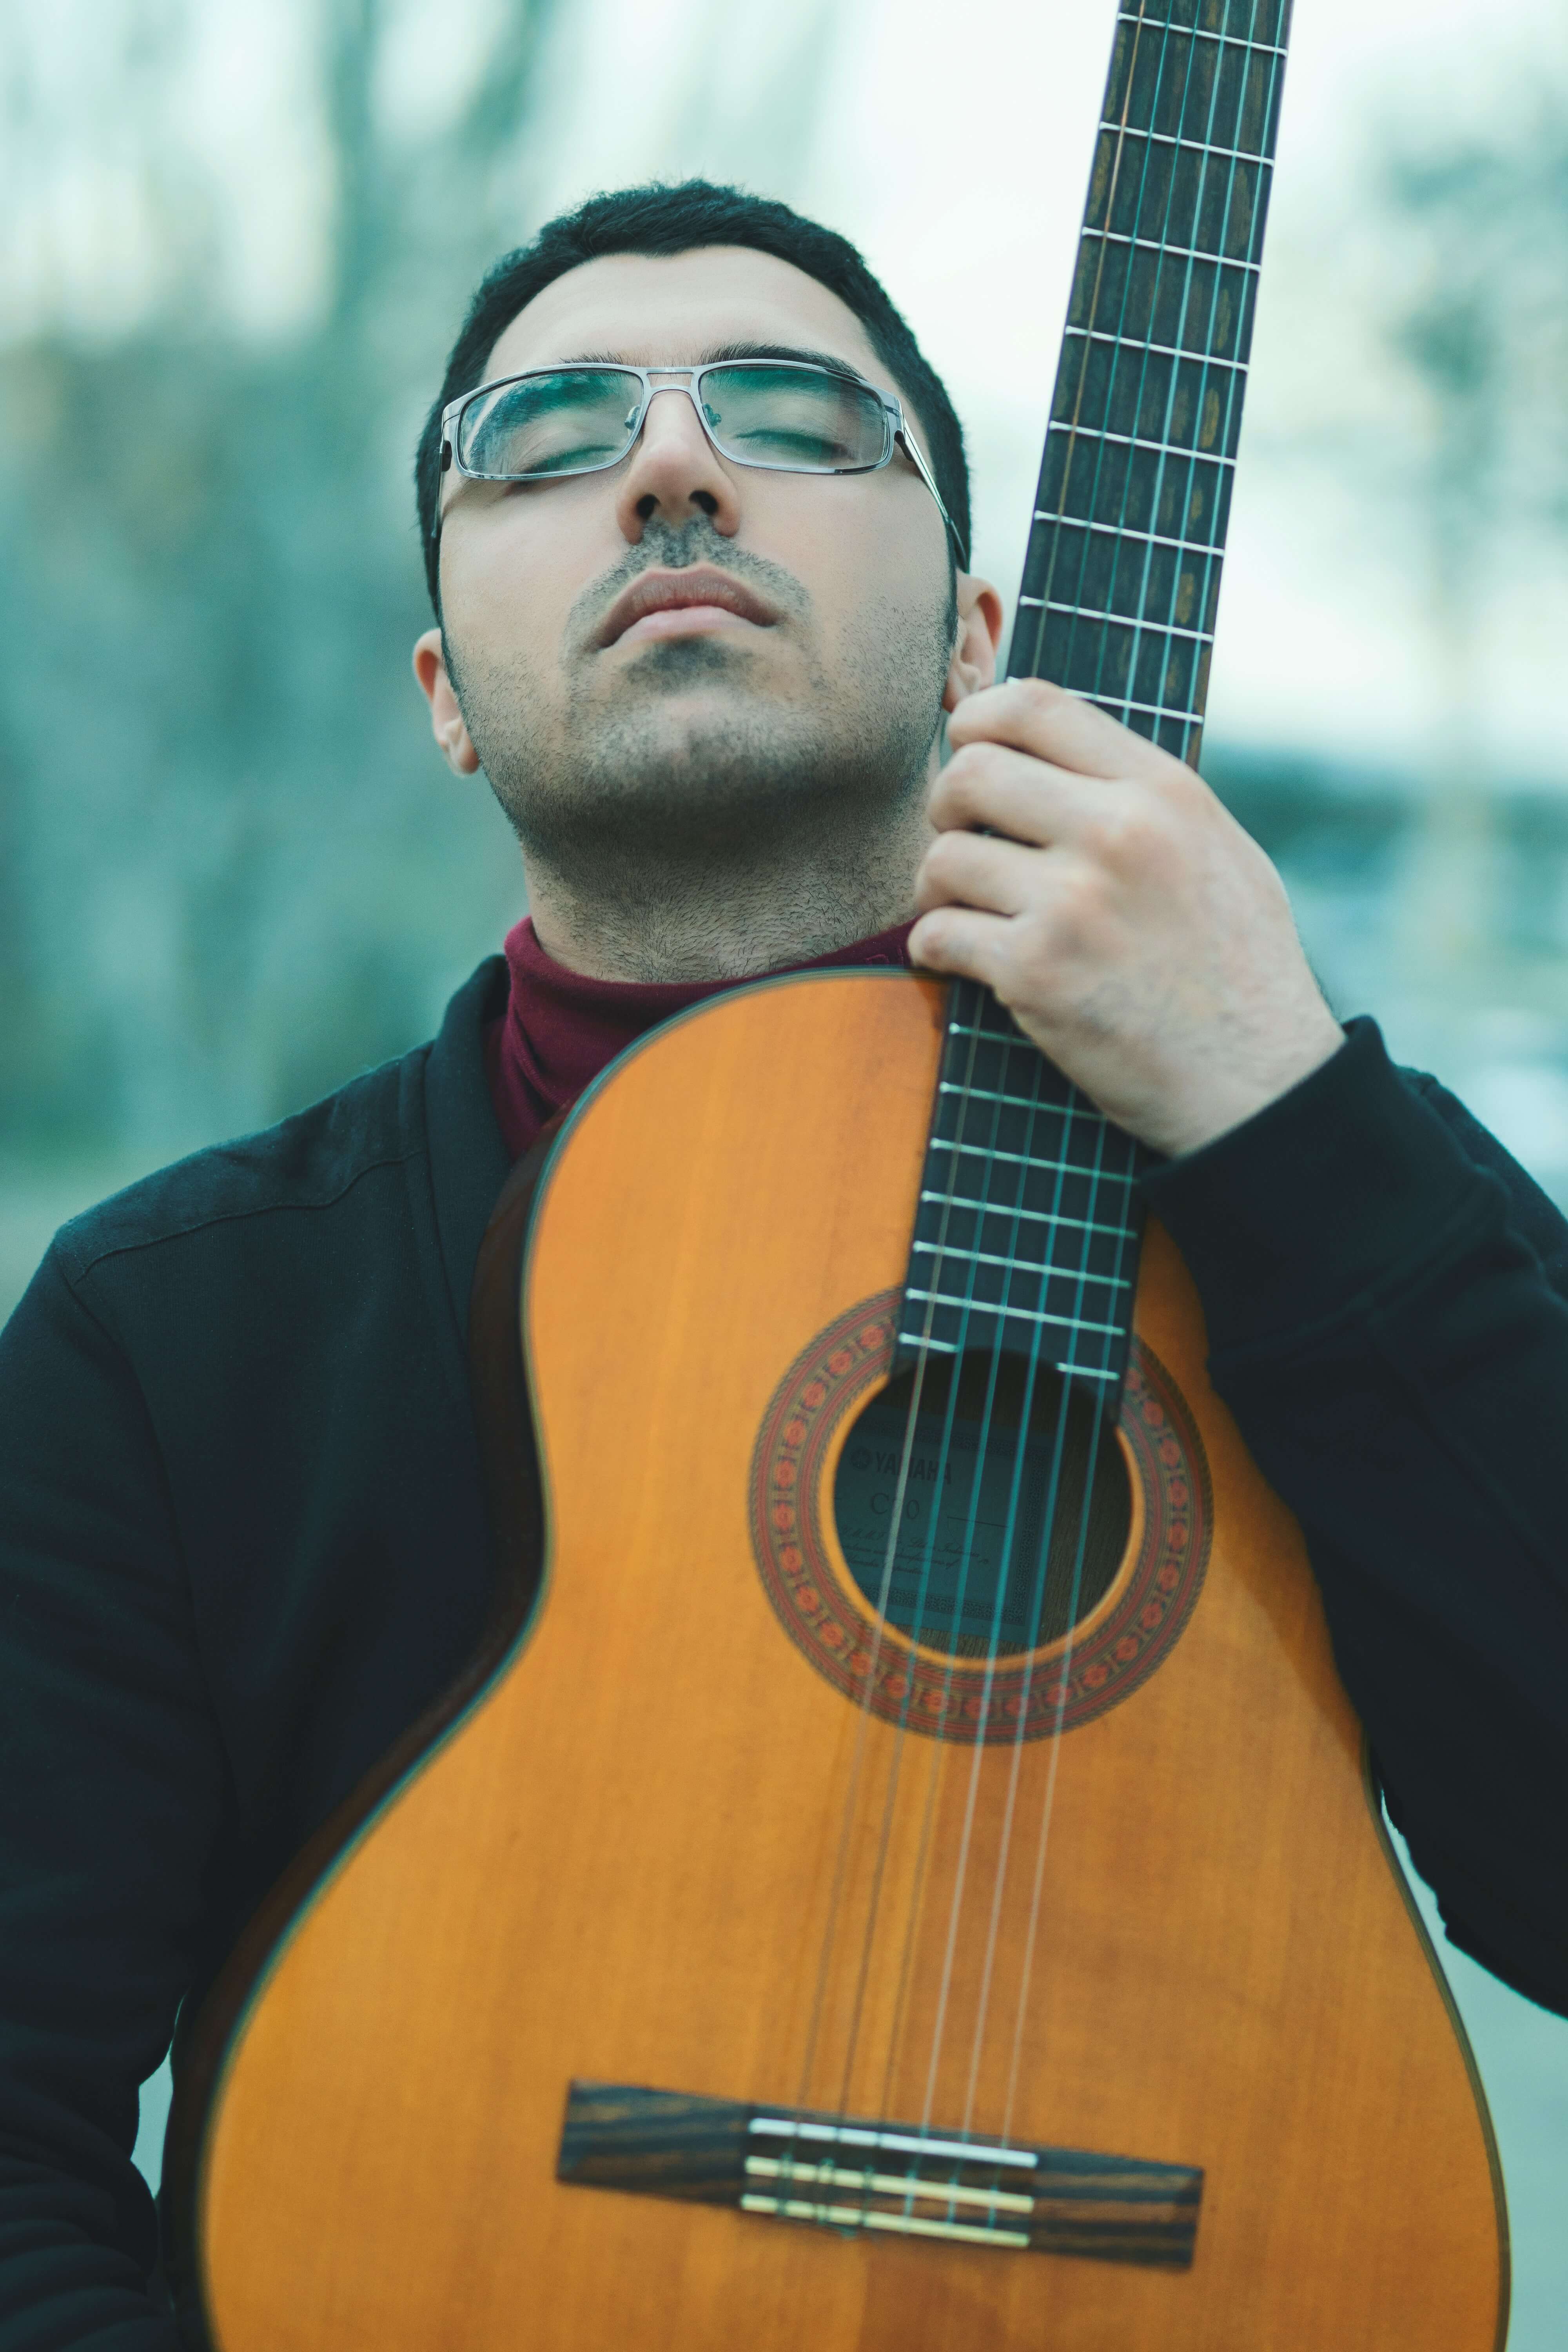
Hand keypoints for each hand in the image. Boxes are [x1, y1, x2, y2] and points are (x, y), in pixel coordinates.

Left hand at [907, 680, 1344, 1157]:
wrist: (1257, 1083)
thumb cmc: (1240, 970)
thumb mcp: (1220, 849)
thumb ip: (1144, 796)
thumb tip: (1058, 754)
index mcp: (1163, 791)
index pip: (1036, 705)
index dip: (978, 718)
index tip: (967, 747)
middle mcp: (1117, 833)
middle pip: (970, 771)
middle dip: (945, 806)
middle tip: (960, 841)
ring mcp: (1072, 904)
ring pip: (943, 856)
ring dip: (936, 886)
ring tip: (964, 909)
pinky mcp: (1036, 974)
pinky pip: (937, 933)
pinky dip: (934, 948)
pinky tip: (960, 960)